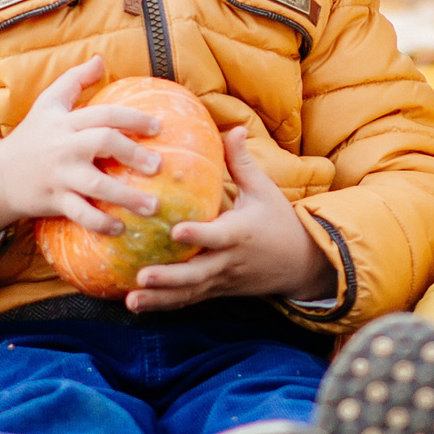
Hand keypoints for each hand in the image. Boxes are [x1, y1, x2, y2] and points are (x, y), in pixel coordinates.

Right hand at [0, 58, 164, 237]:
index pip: (104, 114)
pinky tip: (122, 227)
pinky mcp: (54, 200)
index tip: (158, 128)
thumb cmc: (30, 137)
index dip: (133, 119)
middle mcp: (64, 146)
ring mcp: (59, 175)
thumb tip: (100, 60)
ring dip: (126, 196)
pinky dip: (101, 222)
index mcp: (65, 121)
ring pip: (95, 184)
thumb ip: (74, 81)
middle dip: (133, 153)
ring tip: (154, 205)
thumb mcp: (47, 104)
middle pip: (102, 142)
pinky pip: (80, 213)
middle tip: (159, 166)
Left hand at [126, 129, 333, 311]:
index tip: (176, 231)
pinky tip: (137, 305)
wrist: (302, 264)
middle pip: (198, 273)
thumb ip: (241, 162)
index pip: (218, 235)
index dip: (199, 235)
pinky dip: (165, 304)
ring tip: (132, 301)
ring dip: (160, 298)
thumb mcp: (264, 190)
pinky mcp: (218, 291)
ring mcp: (223, 279)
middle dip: (170, 277)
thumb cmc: (279, 221)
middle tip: (142, 276)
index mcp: (241, 233)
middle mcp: (230, 260)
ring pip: (190, 292)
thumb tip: (232, 127)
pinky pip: (190, 299)